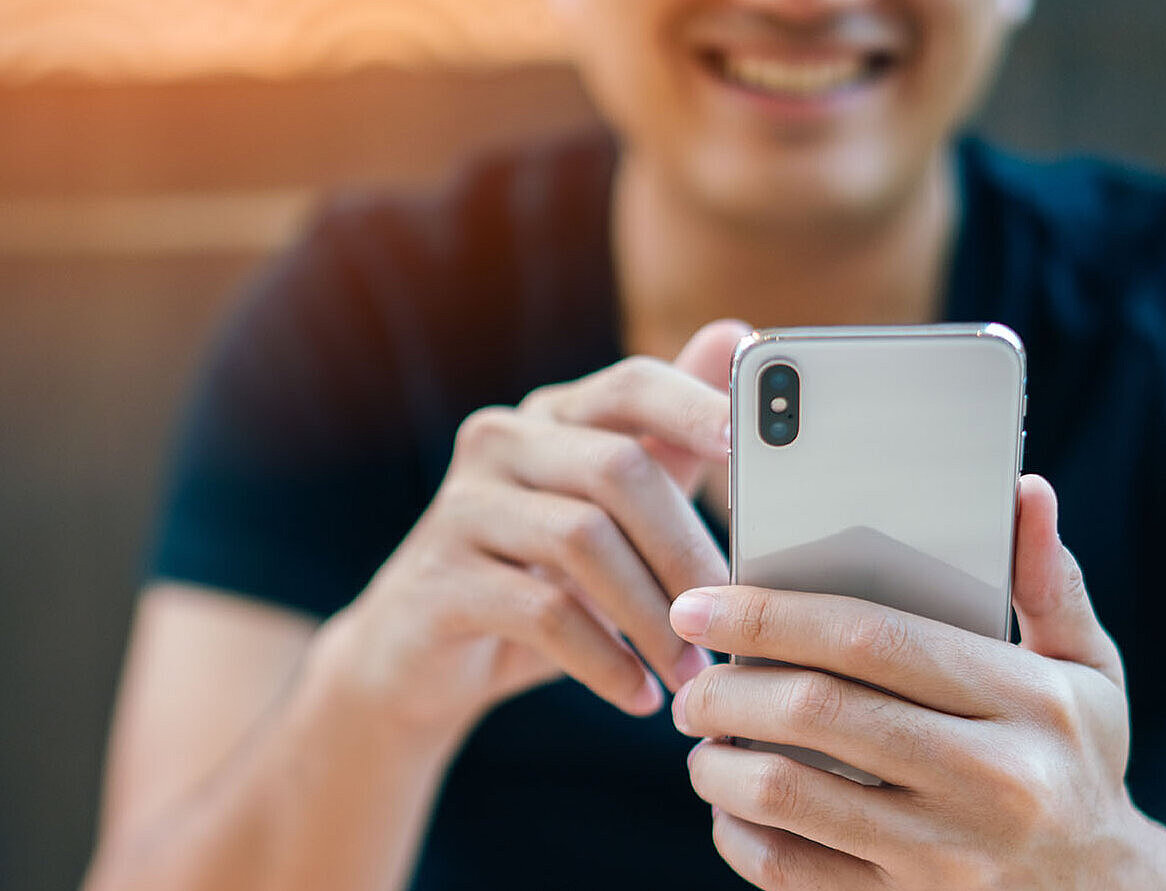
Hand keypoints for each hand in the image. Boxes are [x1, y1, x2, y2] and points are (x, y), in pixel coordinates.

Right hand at [319, 320, 748, 736]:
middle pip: (617, 469)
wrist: (414, 658)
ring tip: (690, 673)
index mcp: (551, 415)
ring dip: (651, 616)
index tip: (750, 448)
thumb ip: (669, 437)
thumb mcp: (607, 511)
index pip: (630, 384)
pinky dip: (603, 659)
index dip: (693, 406)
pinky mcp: (440, 579)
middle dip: (686, 549)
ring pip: (583, 541)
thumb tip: (736, 332)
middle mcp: (501, 443)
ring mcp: (462, 508)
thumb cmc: (535, 578)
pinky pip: (542, 613)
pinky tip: (637, 695)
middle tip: (731, 617)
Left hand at [669, 475, 1165, 888]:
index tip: (702, 603)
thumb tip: (1026, 490)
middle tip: (695, 680)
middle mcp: (988, 781)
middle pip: (814, 713)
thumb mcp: (1089, 671)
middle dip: (728, 688)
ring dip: (719, 761)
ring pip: (786, 796)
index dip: (770, 615)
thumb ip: (1049, 582)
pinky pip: (787, 871)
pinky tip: (731, 804)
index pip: (871, 638)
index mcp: (1027, 703)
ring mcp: (943, 857)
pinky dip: (736, 833)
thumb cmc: (1077, 760)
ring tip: (705, 736)